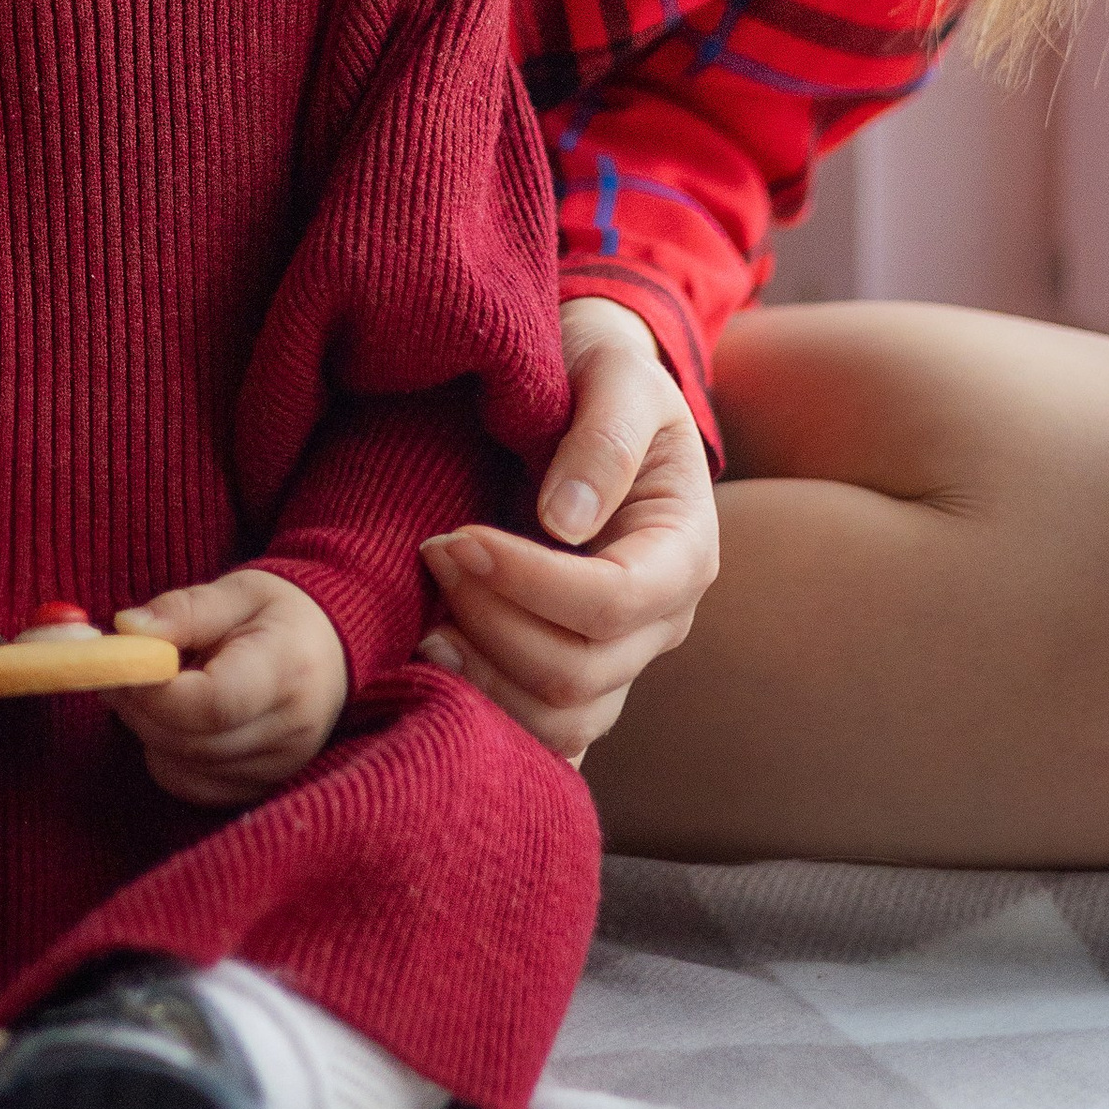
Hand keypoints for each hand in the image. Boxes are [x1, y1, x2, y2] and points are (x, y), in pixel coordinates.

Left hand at [109, 569, 349, 804]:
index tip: (125, 662)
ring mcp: (279, 767)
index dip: (153, 691)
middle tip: (123, 668)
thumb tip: (127, 630)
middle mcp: (291, 730)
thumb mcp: (236, 591)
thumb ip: (183, 610)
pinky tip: (178, 720)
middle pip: (189, 742)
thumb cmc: (280, 614)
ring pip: (182, 769)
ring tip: (158, 689)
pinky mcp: (262, 788)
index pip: (212, 704)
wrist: (331, 647)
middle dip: (139, 708)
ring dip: (150, 731)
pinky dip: (168, 757)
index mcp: (287, 670)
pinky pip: (191, 787)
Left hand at [416, 297, 717, 762]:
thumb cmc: (599, 374)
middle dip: (490, 621)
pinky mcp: (578, 677)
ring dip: (481, 680)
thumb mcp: (616, 372)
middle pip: (579, 672)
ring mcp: (621, 660)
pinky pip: (543, 736)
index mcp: (685, 550)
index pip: (613, 600)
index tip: (456, 537)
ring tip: (424, 622)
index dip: (528, 581)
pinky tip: (438, 667)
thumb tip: (565, 523)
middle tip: (430, 556)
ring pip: (559, 720)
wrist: (583, 394)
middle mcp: (662, 622)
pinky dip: (488, 718)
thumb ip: (603, 436)